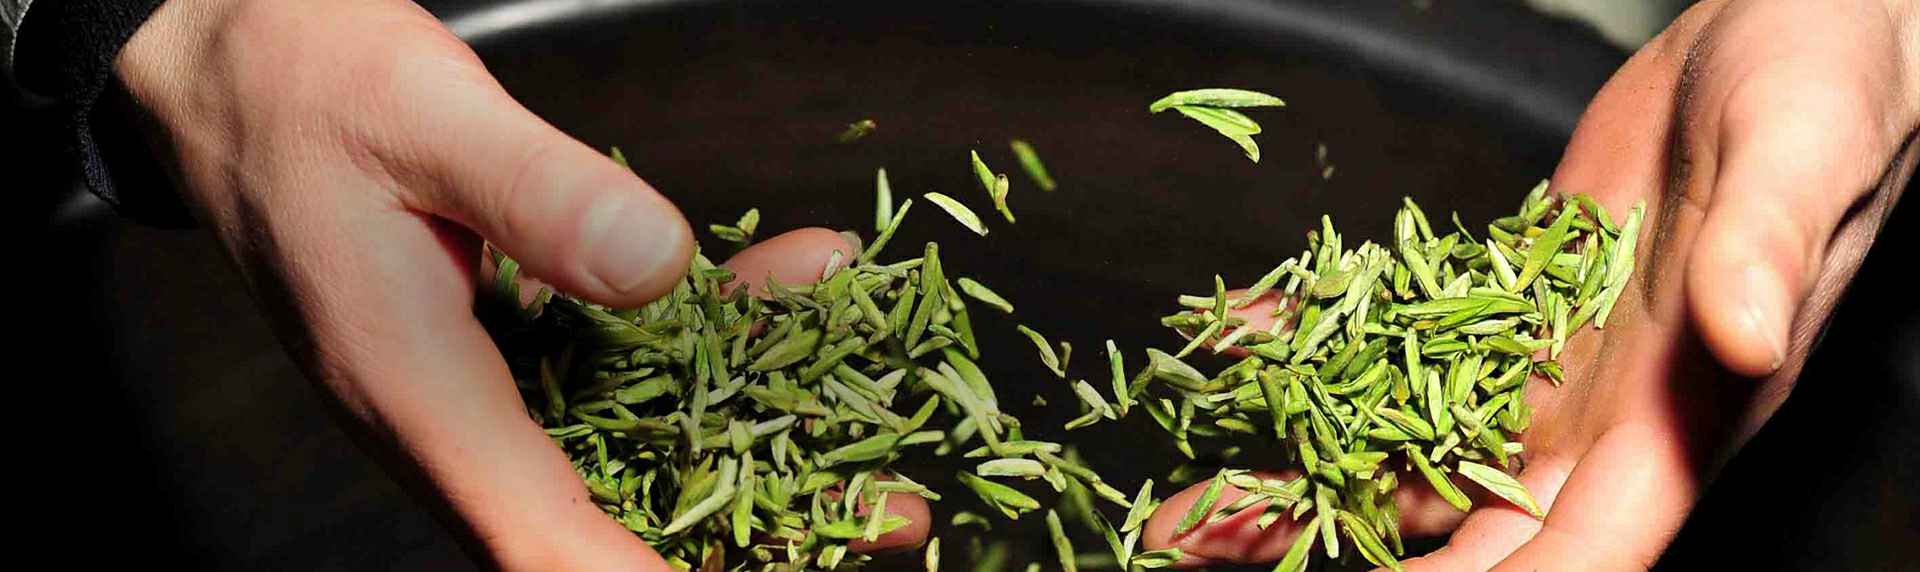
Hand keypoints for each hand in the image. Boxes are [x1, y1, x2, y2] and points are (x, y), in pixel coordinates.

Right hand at [113, 1, 922, 568]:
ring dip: (765, 436)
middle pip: (614, 515)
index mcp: (419, 396)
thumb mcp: (423, 117)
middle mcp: (460, 421)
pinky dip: (723, 338)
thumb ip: (537, 193)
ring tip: (886, 441)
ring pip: (642, 446)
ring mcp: (492, 392)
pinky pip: (635, 367)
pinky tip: (798, 281)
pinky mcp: (519, 346)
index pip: (538, 538)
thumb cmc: (308, 92)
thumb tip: (657, 269)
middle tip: (889, 518)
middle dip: (756, 522)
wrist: (243, 75)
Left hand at [1141, 0, 1918, 567]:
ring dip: (1305, 477)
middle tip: (1211, 554)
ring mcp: (1552, 367)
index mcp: (1682, 419)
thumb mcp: (1801, 152)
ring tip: (1190, 506)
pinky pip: (1403, 350)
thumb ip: (1768, 249)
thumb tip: (1742, 339)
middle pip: (1466, 532)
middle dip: (1346, 551)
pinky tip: (1240, 347)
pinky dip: (1319, 352)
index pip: (1576, 555)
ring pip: (1414, 453)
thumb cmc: (1829, 83)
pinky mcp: (1512, 304)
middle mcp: (1606, 418)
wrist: (1798, 26)